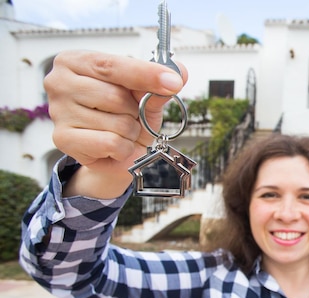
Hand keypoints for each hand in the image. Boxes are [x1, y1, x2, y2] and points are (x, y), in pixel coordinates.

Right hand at [44, 50, 186, 197]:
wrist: (115, 152)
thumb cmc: (125, 116)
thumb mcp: (145, 97)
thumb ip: (157, 85)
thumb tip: (178, 73)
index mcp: (76, 61)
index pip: (113, 65)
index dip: (146, 74)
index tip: (173, 81)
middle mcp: (59, 82)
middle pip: (115, 96)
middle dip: (134, 111)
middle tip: (129, 116)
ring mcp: (58, 111)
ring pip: (117, 122)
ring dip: (130, 132)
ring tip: (121, 131)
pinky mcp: (63, 139)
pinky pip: (111, 143)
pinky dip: (123, 148)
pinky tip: (114, 146)